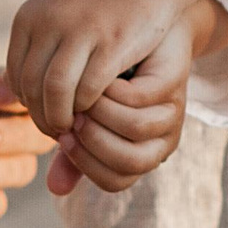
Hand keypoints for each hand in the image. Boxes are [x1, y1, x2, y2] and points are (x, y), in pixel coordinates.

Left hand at [8, 0, 227, 139]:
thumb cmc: (102, 8)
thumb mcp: (59, 21)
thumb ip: (36, 55)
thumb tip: (0, 95)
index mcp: (29, 17)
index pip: (14, 76)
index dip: (27, 104)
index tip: (44, 115)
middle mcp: (49, 21)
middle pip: (31, 87)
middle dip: (42, 116)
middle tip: (58, 130)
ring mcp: (80, 30)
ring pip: (55, 91)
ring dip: (62, 117)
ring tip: (72, 126)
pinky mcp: (111, 41)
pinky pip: (88, 88)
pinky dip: (89, 107)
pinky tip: (95, 111)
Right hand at [47, 11, 194, 196]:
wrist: (144, 39)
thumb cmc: (109, 87)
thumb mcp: (87, 121)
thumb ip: (72, 149)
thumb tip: (54, 188)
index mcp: (143, 155)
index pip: (115, 181)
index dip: (85, 163)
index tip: (64, 138)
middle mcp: (163, 140)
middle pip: (129, 162)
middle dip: (91, 140)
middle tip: (70, 117)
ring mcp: (171, 112)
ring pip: (138, 128)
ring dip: (101, 114)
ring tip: (80, 96)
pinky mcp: (172, 83)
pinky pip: (140, 96)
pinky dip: (112, 90)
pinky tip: (95, 79)